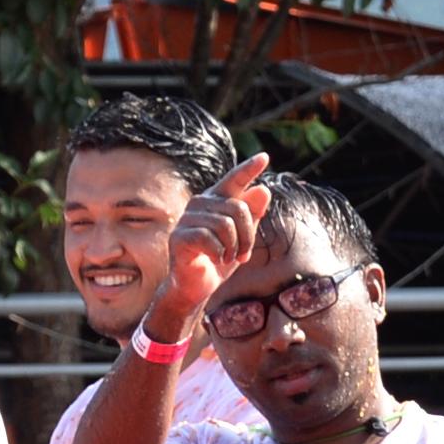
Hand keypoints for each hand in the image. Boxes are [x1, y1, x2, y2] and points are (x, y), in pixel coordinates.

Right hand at [149, 153, 271, 339]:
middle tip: (244, 254)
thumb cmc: (219, 260)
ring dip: (234, 247)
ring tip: (231, 258)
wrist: (197, 286)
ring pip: (225, 224)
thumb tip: (263, 190)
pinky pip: (209, 238)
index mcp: (215, 202)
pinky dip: (220, 253)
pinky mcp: (179, 236)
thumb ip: (251, 215)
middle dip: (248, 235)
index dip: (249, 169)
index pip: (234, 181)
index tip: (265, 157)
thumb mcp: (241, 238)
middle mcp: (199, 204)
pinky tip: (217, 260)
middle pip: (237, 208)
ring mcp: (186, 219)